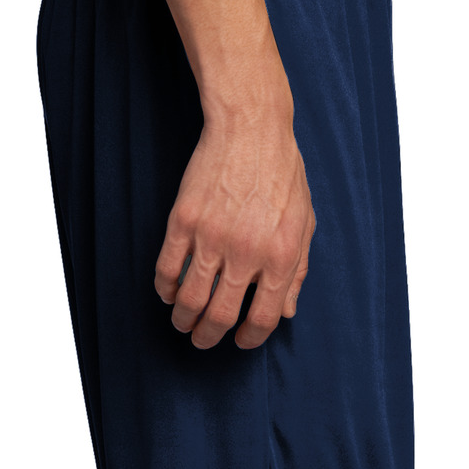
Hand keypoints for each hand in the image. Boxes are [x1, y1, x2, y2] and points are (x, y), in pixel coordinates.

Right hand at [154, 95, 314, 349]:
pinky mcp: (183, 220)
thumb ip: (296, 270)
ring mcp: (211, 236)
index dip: (250, 338)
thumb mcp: (303, 223)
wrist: (251, 128)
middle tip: (203, 340)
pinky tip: (169, 293)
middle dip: (208, 337)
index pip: (263, 318)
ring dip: (183, 320)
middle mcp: (246, 252)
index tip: (240, 340)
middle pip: (220, 316)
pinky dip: (165, 289)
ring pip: (189, 300)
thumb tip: (286, 311)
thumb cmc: (283, 174)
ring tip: (182, 323)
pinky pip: (166, 269)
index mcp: (279, 256)